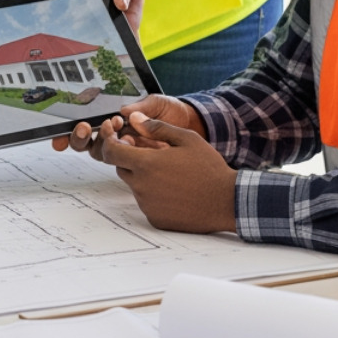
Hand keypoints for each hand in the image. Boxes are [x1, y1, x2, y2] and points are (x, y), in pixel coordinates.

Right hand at [51, 94, 200, 154]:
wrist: (192, 125)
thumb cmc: (170, 111)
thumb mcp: (155, 102)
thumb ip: (140, 106)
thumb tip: (124, 110)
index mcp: (112, 122)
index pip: (86, 132)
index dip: (69, 137)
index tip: (57, 140)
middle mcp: (116, 139)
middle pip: (87, 146)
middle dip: (81, 137)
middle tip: (86, 126)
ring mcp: (127, 151)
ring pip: (103, 154)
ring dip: (104, 141)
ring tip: (116, 127)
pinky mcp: (140, 162)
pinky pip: (126, 162)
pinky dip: (126, 151)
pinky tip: (133, 140)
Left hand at [101, 114, 236, 233]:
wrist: (226, 201)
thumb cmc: (208, 169)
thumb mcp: (186, 139)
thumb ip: (157, 127)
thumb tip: (135, 118)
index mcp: (146, 164)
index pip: (111, 152)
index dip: (112, 143)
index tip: (120, 140)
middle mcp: (141, 186)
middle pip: (122, 168)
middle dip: (132, 160)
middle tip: (155, 157)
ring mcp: (147, 205)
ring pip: (135, 186)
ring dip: (145, 178)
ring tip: (172, 175)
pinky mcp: (155, 218)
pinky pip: (146, 203)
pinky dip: (154, 196)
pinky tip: (175, 192)